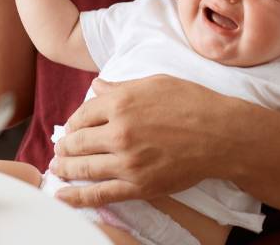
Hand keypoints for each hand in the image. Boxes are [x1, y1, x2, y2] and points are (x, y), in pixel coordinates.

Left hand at [49, 76, 226, 207]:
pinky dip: (76, 196)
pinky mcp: (138, 185)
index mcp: (121, 103)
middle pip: (78, 141)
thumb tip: (96, 86)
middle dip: (64, 146)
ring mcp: (127, 161)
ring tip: (57, 168)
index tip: (71, 128)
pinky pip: (100, 193)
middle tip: (60, 149)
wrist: (222, 135)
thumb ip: (120, 88)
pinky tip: (62, 195)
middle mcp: (119, 131)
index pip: (82, 114)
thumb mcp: (154, 83)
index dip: (73, 123)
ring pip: (83, 167)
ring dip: (65, 168)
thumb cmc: (193, 103)